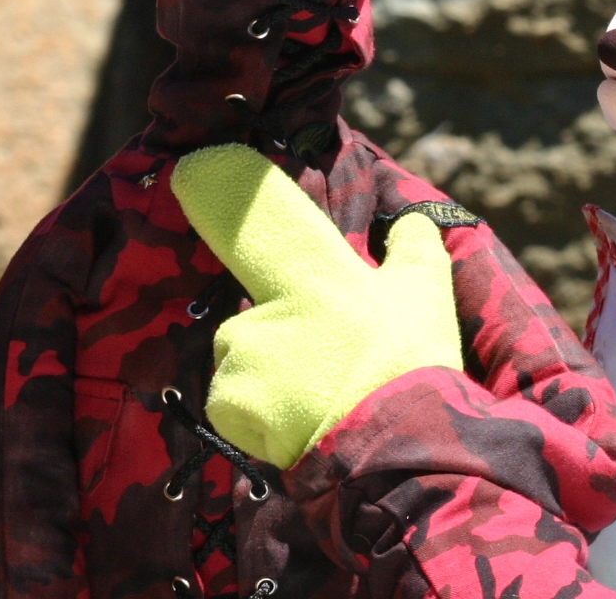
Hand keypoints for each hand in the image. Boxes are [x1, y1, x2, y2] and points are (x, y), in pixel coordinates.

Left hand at [171, 144, 463, 468]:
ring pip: (241, 359)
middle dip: (276, 337)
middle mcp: (267, 303)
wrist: (398, 449)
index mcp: (314, 270)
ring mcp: (243, 351)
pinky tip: (295, 428)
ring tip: (316, 404)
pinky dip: (257, 418)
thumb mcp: (426, 295)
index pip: (262, 216)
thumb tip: (415, 220)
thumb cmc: (412, 366)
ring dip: (267, 380)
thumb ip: (413, 250)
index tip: (189, 167)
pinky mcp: (228, 400)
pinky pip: (233, 404)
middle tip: (323, 369)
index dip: (224, 187)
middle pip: (253, 312)